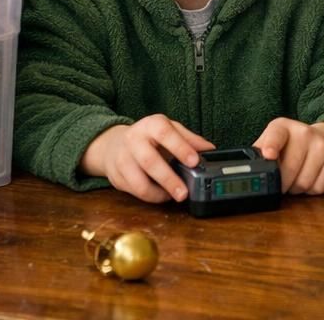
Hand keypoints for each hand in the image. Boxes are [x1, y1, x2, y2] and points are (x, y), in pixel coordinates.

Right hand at [81, 115, 213, 202]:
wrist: (113, 144)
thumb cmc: (148, 137)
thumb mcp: (169, 130)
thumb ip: (189, 139)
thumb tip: (210, 149)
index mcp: (150, 125)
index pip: (165, 133)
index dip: (180, 147)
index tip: (195, 161)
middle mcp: (134, 140)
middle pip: (149, 161)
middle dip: (169, 179)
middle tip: (184, 193)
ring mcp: (122, 159)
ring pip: (138, 182)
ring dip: (158, 194)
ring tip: (172, 196)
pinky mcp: (116, 177)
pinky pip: (134, 192)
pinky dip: (149, 197)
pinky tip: (160, 195)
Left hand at [253, 118, 323, 194]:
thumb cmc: (293, 144)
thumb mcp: (273, 140)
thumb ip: (259, 152)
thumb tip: (245, 169)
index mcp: (283, 127)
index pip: (276, 135)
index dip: (271, 146)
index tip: (269, 155)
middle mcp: (304, 132)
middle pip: (288, 170)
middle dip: (281, 183)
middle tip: (281, 181)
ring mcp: (321, 145)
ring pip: (303, 183)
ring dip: (295, 189)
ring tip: (295, 178)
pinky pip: (318, 188)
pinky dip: (311, 190)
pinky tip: (309, 178)